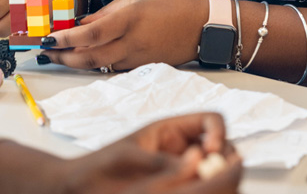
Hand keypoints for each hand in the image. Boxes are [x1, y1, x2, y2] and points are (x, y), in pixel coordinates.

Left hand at [40, 0, 208, 70]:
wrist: (203, 27)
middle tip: (45, 53)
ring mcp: (137, 58)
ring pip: (98, 65)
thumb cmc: (173, 4)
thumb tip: (82, 22)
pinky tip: (84, 57)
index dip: (66, 39)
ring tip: (58, 55)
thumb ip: (108, 12)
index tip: (48, 39)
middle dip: (63, 57)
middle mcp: (131, 42)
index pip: (91, 33)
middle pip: (89, 57)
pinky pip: (112, 67)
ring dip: (75, 62)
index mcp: (130, 20)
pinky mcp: (141, 66)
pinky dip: (95, 63)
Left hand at [54, 112, 240, 193]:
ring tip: (206, 185)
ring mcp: (183, 166)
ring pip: (215, 166)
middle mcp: (182, 145)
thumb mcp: (130, 157)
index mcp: (170, 128)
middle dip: (226, 158)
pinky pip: (199, 183)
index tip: (213, 150)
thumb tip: (195, 161)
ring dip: (219, 174)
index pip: (210, 120)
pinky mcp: (179, 183)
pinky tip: (197, 190)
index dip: (219, 132)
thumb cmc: (99, 166)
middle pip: (221, 144)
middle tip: (218, 173)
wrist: (80, 187)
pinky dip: (205, 185)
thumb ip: (161, 159)